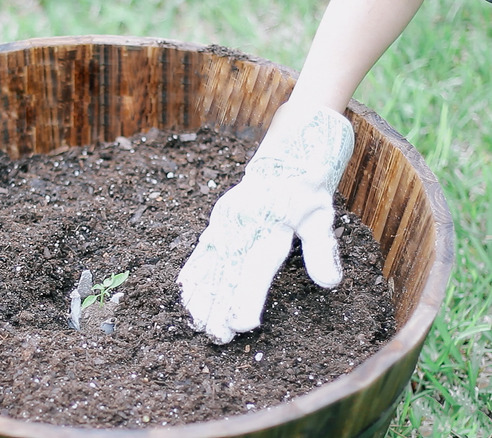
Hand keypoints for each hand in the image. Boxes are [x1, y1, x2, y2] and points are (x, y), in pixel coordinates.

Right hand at [177, 103, 354, 343]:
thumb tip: (329, 283)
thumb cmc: (307, 191)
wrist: (286, 156)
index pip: (255, 270)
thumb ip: (323, 250)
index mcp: (269, 225)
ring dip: (202, 295)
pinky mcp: (217, 221)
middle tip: (216, 336)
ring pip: (210, 264)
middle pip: (227, 272)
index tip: (242, 325)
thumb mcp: (322, 217)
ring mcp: (225, 222)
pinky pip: (201, 251)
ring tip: (198, 323)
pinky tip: (186, 293)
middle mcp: (242, 224)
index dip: (247, 299)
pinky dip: (193, 273)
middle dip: (219, 306)